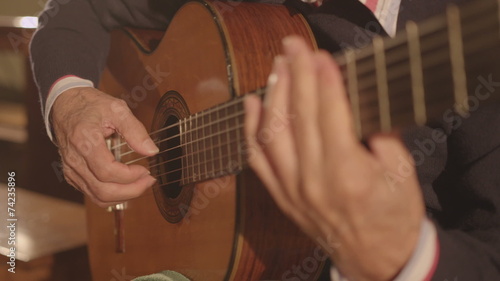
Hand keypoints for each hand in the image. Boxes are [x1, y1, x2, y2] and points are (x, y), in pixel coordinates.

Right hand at [51, 87, 158, 206]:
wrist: (65, 104)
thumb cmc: (90, 105)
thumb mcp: (117, 109)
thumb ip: (135, 130)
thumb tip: (151, 151)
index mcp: (84, 140)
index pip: (107, 171)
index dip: (130, 176)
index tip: (145, 170)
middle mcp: (74, 159)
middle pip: (103, 190)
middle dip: (131, 191)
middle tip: (148, 181)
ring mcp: (71, 169)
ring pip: (97, 196)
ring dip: (123, 196)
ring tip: (140, 185)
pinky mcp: (71, 174)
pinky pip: (91, 194)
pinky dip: (111, 196)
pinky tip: (125, 186)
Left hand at [244, 37, 424, 279]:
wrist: (376, 260)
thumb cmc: (393, 216)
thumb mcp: (401, 173)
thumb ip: (378, 135)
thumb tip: (353, 103)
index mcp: (348, 174)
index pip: (330, 114)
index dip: (324, 80)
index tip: (318, 55)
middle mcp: (313, 181)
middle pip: (299, 117)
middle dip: (296, 75)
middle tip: (293, 47)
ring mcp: (292, 190)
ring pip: (273, 133)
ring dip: (273, 95)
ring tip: (277, 67)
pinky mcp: (281, 196)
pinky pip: (257, 159)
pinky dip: (251, 129)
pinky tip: (253, 103)